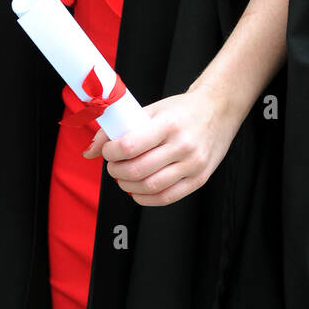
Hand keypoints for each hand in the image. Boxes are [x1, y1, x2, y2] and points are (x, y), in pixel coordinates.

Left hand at [82, 85, 240, 206]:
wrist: (219, 110)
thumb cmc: (183, 110)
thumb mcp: (152, 110)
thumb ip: (119, 127)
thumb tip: (89, 151)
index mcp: (169, 124)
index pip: (130, 146)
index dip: (110, 152)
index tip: (108, 151)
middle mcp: (183, 145)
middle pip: (137, 170)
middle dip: (116, 171)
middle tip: (113, 165)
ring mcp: (193, 164)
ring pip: (150, 187)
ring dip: (128, 185)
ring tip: (124, 176)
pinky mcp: (199, 178)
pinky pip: (167, 198)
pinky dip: (145, 198)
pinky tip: (138, 189)